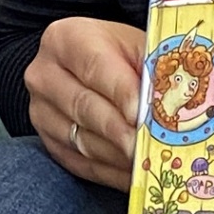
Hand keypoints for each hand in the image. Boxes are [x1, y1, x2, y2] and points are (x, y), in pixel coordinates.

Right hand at [25, 16, 144, 191]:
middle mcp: (44, 75)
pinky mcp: (49, 143)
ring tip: (152, 161)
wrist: (89, 67)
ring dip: (121, 157)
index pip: (95, 66)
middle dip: (122, 131)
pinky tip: (139, 173)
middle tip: (150, 147)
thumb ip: (152, 71)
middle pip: (84, 107)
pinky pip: (82, 165)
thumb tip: (171, 103)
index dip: (121, 92)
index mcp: (66, 39)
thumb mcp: (139, 49)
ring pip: (83, 142)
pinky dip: (113, 173)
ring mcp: (41, 112)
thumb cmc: (121, 56)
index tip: (143, 114)